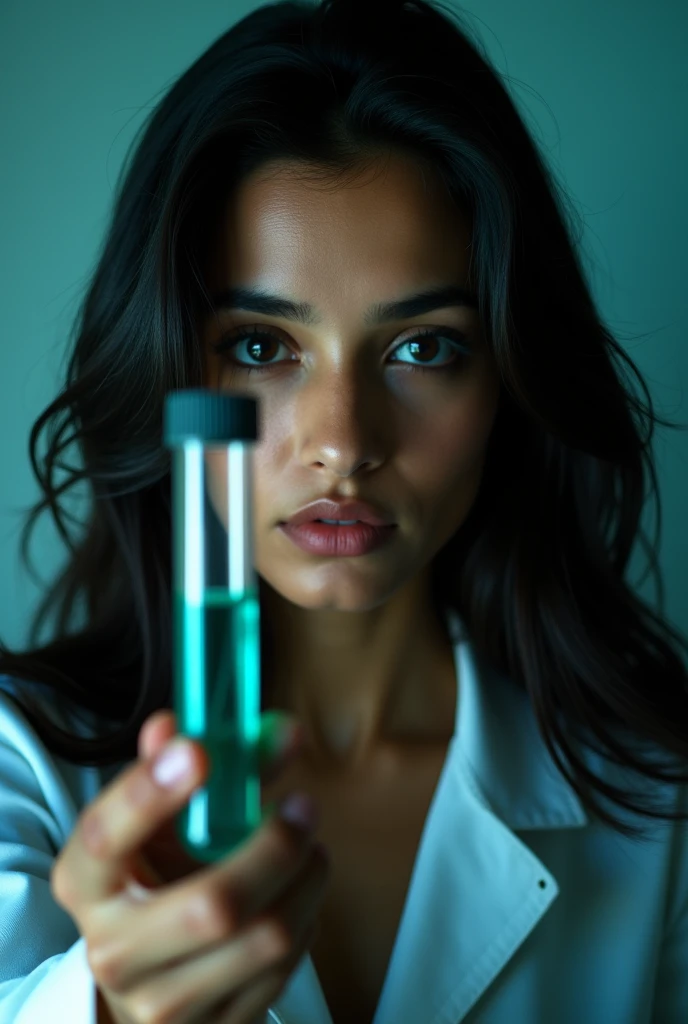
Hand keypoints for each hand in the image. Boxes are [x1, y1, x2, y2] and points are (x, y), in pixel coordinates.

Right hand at [51, 709, 329, 1023]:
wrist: (144, 973)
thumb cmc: (152, 880)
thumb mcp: (156, 822)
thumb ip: (183, 765)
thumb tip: (210, 724)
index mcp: (86, 881)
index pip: (106, 836)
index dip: (150, 792)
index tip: (199, 750)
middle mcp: (114, 947)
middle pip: (212, 905)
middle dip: (276, 848)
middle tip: (304, 807)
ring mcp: (161, 999)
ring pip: (264, 938)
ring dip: (306, 882)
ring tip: (312, 849)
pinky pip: (281, 971)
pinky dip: (305, 922)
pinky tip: (299, 896)